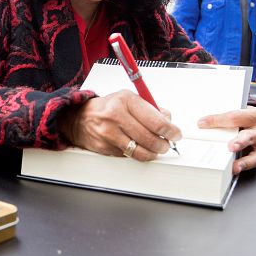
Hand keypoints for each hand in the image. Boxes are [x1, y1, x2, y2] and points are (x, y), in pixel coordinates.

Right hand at [59, 90, 181, 160]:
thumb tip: (168, 120)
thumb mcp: (128, 99)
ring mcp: (109, 133)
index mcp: (126, 100)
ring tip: (156, 149)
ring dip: (153, 153)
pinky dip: (137, 154)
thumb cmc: (107, 107)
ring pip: (140, 151)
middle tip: (167, 144)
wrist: (79, 118)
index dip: (171, 131)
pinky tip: (139, 149)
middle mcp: (116, 116)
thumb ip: (150, 108)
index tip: (176, 134)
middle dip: (164, 144)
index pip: (157, 121)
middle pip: (150, 138)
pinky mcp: (105, 147)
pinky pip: (128, 156)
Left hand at [197, 106, 255, 174]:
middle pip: (249, 136)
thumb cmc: (245, 119)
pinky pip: (254, 163)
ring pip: (255, 154)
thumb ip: (224, 119)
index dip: (218, 120)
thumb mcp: (238, 114)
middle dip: (239, 142)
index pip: (235, 117)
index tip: (202, 123)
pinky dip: (244, 166)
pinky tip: (234, 169)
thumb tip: (202, 124)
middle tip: (230, 147)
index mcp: (254, 115)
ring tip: (234, 166)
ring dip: (244, 161)